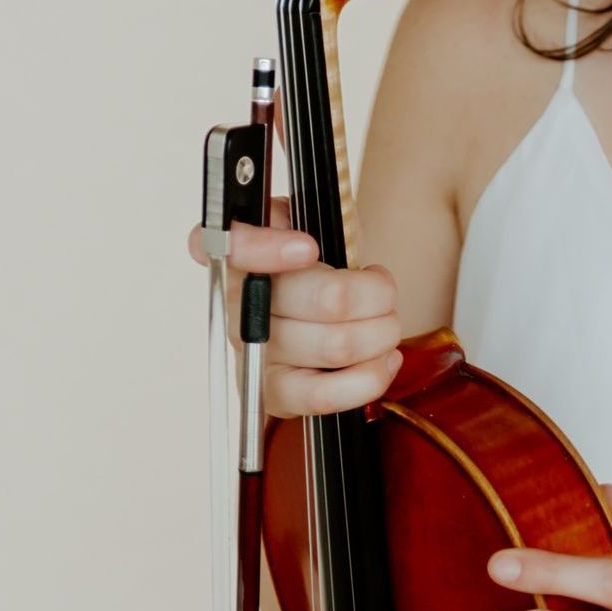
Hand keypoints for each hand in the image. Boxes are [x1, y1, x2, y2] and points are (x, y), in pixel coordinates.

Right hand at [187, 195, 401, 417]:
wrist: (323, 312)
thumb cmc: (319, 265)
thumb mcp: (313, 220)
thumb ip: (307, 215)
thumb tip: (306, 234)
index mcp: (238, 253)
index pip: (225, 245)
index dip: (265, 248)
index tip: (309, 248)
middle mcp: (236, 305)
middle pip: (321, 299)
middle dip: (374, 294)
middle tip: (382, 289)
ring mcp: (254, 352)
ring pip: (338, 344)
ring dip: (382, 331)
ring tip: (386, 321)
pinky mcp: (275, 394)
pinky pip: (324, 395)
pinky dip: (371, 376)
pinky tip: (385, 357)